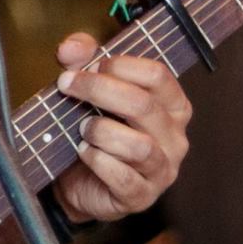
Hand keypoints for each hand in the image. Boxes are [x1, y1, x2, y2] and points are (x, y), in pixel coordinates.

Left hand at [51, 32, 191, 225]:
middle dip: (100, 90)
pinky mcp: (141, 196)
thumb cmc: (94, 130)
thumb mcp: (88, 89)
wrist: (78, 181)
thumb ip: (82, 60)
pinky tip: (84, 153)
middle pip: (144, 106)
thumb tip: (70, 48)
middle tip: (68, 86)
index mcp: (171, 106)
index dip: (120, 66)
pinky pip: (123, 178)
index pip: (158, 76)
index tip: (90, 66)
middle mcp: (174, 138)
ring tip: (82, 128)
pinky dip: (98, 161)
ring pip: (138, 146)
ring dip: (101, 131)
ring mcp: (162, 170)